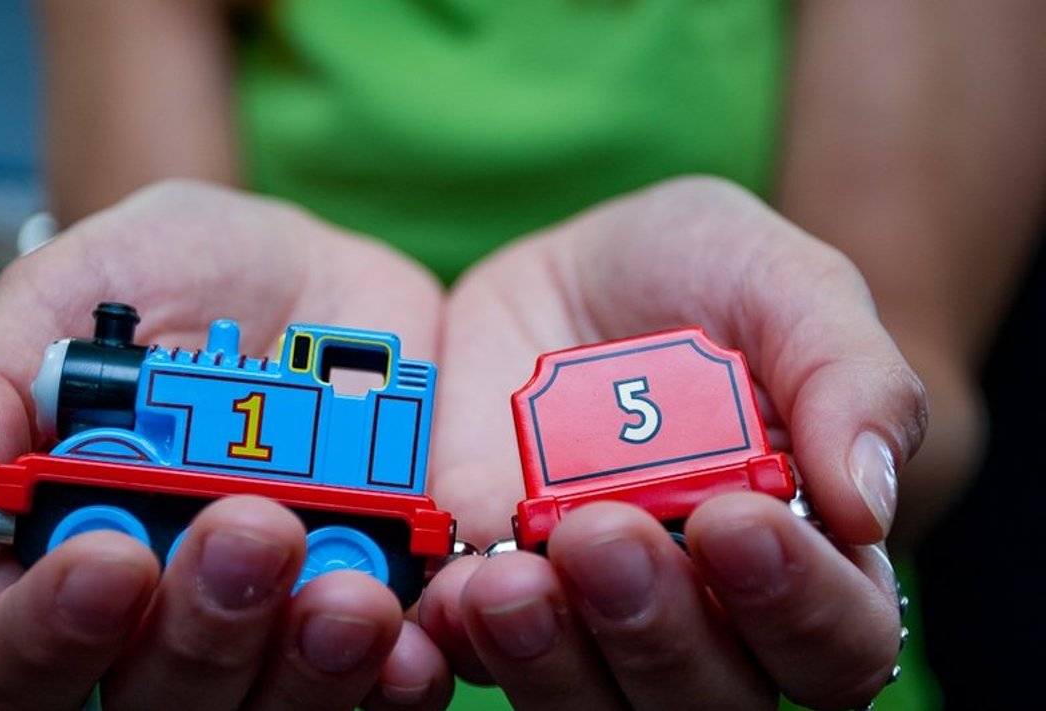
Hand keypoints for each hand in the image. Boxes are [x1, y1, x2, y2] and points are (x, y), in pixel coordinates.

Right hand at [0, 181, 454, 710]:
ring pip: (274, 706)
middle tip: (253, 528)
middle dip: (204, 630)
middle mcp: (169, 613)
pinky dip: (398, 678)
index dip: (54, 630)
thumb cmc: (174, 278)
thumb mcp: (69, 290)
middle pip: (159, 698)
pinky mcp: (377, 606)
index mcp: (68, 557)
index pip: (21, 655)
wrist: (310, 268)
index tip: (110, 555)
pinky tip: (410, 638)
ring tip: (351, 592)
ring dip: (309, 667)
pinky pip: (385, 681)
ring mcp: (278, 621)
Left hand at [420, 177, 923, 708]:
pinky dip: (462, 640)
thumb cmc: (703, 275)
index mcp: (808, 554)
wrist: (571, 269)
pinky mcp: (496, 591)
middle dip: (658, 631)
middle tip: (604, 534)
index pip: (839, 641)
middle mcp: (708, 610)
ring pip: (592, 704)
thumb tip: (868, 506)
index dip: (796, 605)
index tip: (734, 517)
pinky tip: (453, 592)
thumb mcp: (787, 284)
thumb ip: (850, 379)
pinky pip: (477, 656)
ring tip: (510, 580)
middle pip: (711, 699)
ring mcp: (593, 612)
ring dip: (553, 660)